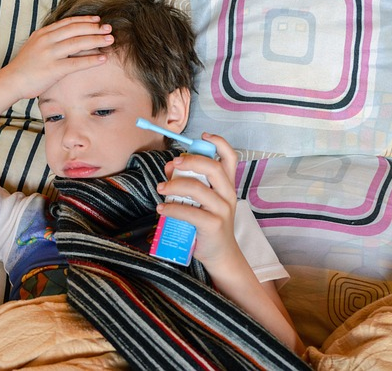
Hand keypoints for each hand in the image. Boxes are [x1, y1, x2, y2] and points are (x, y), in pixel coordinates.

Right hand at [0, 15, 113, 100]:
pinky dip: (91, 60)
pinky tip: (103, 59)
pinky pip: (76, 63)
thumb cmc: (25, 66)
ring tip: (110, 40)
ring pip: (78, 43)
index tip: (98, 20)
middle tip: (109, 28)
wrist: (11, 81)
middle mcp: (47, 40)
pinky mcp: (53, 69)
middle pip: (75, 30)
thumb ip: (49, 40)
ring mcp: (49, 54)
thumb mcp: (35, 46)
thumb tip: (66, 38)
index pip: (68, 23)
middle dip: (94, 28)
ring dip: (97, 40)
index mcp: (43, 33)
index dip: (84, 20)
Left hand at [156, 133, 239, 266]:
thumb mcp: (201, 202)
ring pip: (198, 189)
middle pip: (213, 168)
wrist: (220, 254)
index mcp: (227, 185)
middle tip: (172, 165)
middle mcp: (228, 194)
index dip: (219, 143)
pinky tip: (161, 209)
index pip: (230, 158)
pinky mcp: (213, 225)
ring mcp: (222, 210)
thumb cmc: (207, 225)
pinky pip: (189, 212)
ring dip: (174, 185)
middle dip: (190, 162)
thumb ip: (187, 183)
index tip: (204, 136)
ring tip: (161, 189)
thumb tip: (169, 168)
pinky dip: (171, 208)